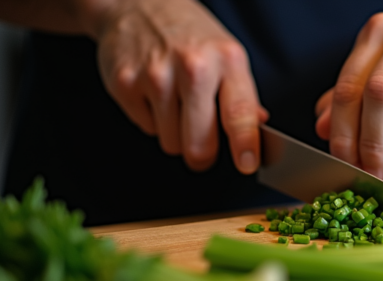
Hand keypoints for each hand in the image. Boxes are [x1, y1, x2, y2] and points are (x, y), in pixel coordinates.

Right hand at [93, 0, 266, 172]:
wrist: (136, 4)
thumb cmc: (188, 34)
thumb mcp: (226, 55)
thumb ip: (242, 96)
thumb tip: (258, 128)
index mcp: (226, 59)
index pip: (239, 114)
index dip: (245, 145)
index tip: (247, 163)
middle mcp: (193, 67)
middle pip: (199, 144)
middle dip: (203, 153)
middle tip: (203, 143)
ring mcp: (155, 76)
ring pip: (171, 143)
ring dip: (175, 134)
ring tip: (175, 103)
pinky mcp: (125, 84)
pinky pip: (147, 129)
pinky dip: (152, 120)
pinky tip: (154, 94)